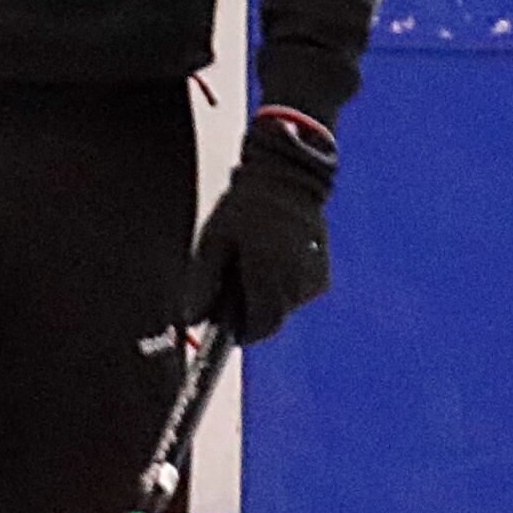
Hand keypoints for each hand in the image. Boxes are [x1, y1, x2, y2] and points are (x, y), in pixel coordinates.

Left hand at [186, 108, 338, 346]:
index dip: (243, 334)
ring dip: (269, 295)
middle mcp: (297, 280)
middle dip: (254, 310)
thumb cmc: (245, 207)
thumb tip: (191, 318)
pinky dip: (284, 284)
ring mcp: (314, 277)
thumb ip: (202, 283)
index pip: (260, 327)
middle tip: (237, 284)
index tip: (229, 331)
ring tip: (256, 262)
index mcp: (270, 274)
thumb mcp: (214, 240)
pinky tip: (274, 258)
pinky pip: (298, 293)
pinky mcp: (322, 273)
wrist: (287, 179)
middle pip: (273, 318)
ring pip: (285, 306)